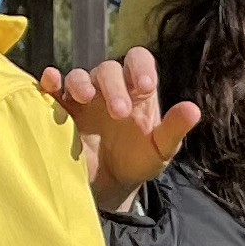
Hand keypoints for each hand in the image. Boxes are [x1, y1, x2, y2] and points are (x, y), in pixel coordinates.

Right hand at [40, 51, 199, 211]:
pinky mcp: (63, 111)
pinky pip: (54, 90)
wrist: (111, 185)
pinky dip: (50, 81)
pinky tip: (52, 82)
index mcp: (136, 89)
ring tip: (86, 99)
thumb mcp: (161, 148)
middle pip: (108, 69)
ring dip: (82, 82)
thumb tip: (194, 110)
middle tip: (120, 113)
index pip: (138, 60)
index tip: (145, 86)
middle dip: (114, 86)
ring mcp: (84, 98)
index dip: (140, 67)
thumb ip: (174, 128)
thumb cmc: (138, 161)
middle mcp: (109, 88)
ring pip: (79, 76)